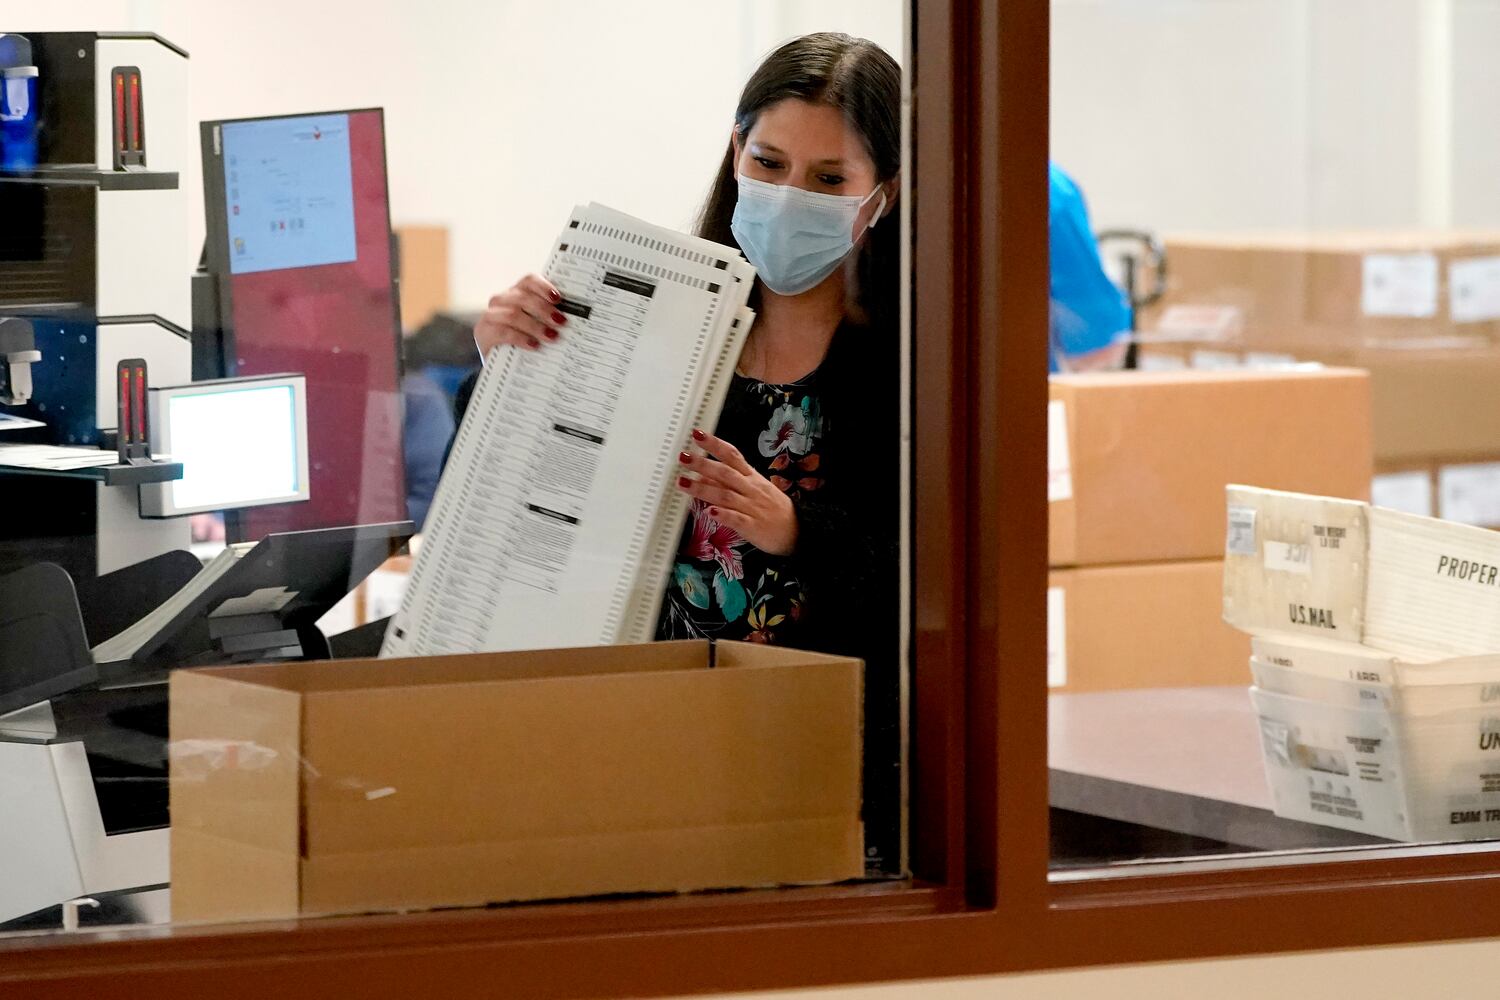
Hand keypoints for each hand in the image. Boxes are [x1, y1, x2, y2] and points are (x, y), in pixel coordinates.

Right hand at [474, 273, 567, 357]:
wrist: (494, 354)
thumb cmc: (518, 336)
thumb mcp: (533, 324)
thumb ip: (546, 318)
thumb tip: (568, 320)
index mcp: (517, 293)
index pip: (529, 281)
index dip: (544, 287)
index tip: (558, 299)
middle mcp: (503, 300)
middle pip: (524, 298)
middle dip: (544, 310)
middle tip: (560, 322)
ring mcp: (492, 315)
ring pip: (514, 314)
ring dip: (535, 326)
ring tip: (551, 336)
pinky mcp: (485, 331)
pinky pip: (504, 332)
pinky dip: (521, 338)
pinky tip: (534, 345)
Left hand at [676, 428, 797, 555]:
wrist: (797, 531)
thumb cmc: (773, 508)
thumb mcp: (755, 488)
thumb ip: (730, 480)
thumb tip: (703, 472)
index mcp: (752, 477)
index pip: (732, 455)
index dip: (715, 444)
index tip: (697, 435)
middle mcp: (750, 489)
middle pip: (725, 473)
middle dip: (702, 464)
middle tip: (683, 457)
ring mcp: (751, 507)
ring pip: (725, 495)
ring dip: (703, 488)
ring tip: (683, 483)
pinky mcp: (752, 526)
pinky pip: (736, 519)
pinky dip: (722, 515)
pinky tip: (708, 512)